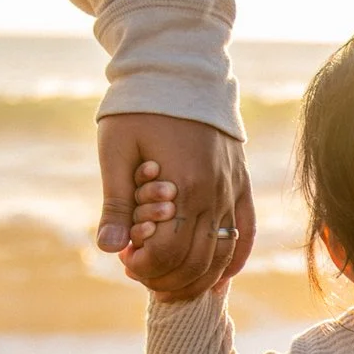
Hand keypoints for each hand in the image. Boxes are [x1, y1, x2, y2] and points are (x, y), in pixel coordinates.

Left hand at [95, 112, 253, 299]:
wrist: (179, 70)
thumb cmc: (140, 108)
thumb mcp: (116, 150)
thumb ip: (115, 203)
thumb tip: (108, 249)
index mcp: (184, 185)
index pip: (168, 252)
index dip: (144, 267)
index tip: (125, 261)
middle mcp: (215, 194)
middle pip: (195, 262)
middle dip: (165, 278)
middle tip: (141, 274)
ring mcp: (232, 190)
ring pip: (221, 255)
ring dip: (196, 279)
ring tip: (170, 283)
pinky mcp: (240, 185)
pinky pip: (245, 233)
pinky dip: (231, 261)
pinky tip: (215, 278)